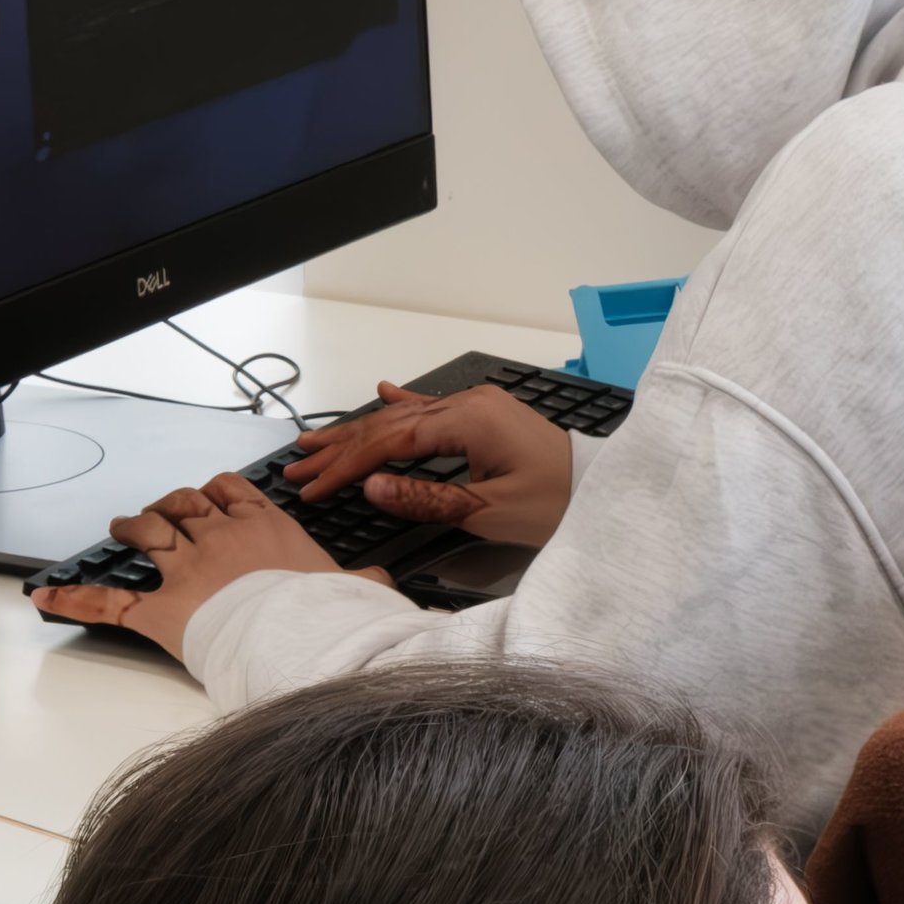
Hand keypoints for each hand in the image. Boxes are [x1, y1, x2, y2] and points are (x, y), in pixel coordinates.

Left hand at [31, 474, 382, 651]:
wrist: (307, 639)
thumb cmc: (333, 617)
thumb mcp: (362, 591)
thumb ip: (365, 583)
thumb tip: (382, 587)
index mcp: (267, 529)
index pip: (232, 491)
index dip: (217, 492)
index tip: (214, 496)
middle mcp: (222, 539)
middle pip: (185, 505)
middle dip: (171, 505)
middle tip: (162, 512)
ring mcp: (188, 570)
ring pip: (149, 531)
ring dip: (132, 526)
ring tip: (122, 527)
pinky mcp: (163, 609)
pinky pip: (111, 601)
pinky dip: (75, 599)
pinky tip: (46, 597)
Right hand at [274, 379, 574, 546]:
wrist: (606, 493)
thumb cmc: (560, 502)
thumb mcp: (489, 510)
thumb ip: (426, 498)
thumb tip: (372, 488)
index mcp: (468, 421)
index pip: (388, 443)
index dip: (345, 467)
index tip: (313, 487)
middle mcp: (470, 405)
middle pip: (388, 424)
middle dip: (340, 447)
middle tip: (297, 466)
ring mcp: (479, 407)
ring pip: (405, 417)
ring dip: (361, 431)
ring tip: (320, 441)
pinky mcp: (488, 417)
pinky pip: (434, 409)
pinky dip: (403, 406)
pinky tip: (382, 392)